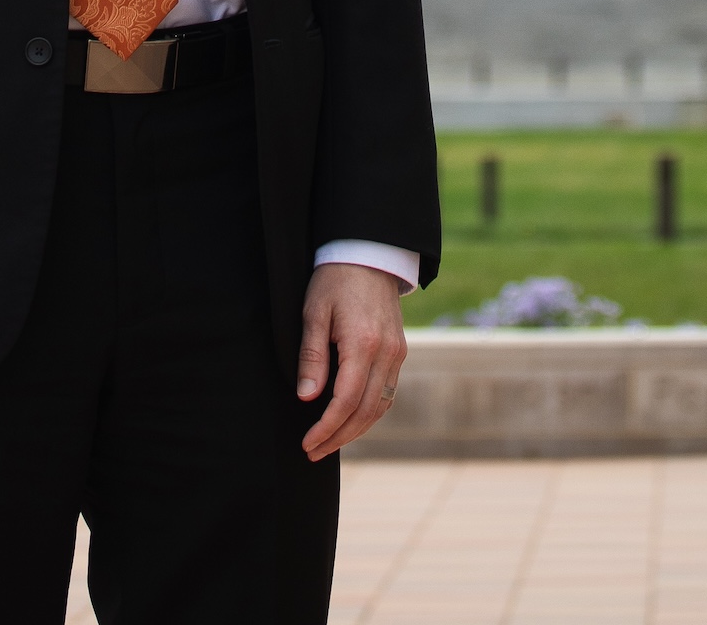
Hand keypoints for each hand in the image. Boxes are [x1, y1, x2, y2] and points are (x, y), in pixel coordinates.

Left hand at [295, 260, 406, 459]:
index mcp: (364, 343)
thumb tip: (307, 398)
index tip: (307, 443)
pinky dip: (370, 413)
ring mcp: (398, 353)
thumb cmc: (335, 279)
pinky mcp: (400, 352)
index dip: (326, 428)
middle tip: (314, 452)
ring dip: (355, 430)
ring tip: (330, 442)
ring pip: (380, 407)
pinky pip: (387, 393)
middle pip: (365, 412)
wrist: (369, 253)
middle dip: (339, 437)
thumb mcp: (314, 312)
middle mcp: (387, 353)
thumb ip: (312, 356)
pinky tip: (351, 420)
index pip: (345, 402)